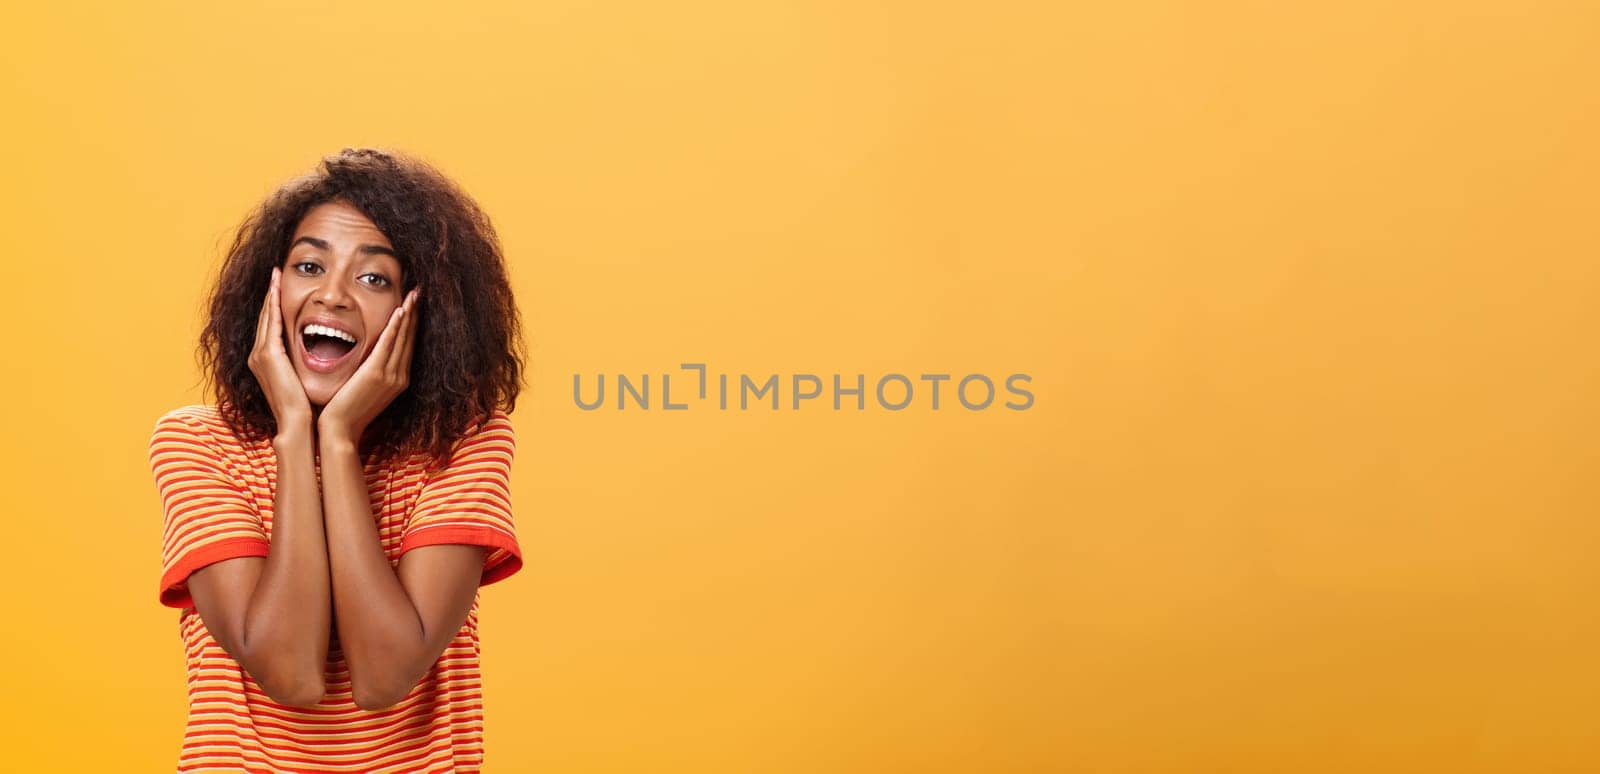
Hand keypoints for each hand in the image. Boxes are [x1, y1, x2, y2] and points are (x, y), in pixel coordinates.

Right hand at [248, 267, 313, 434]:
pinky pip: (271, 323)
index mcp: (268, 360)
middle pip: (265, 316)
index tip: (280, 285)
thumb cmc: (307, 406)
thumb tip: (324, 351)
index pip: (271, 325)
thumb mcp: (304, 377)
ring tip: (276, 273)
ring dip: (272, 293)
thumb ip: (305, 362)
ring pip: (266, 316)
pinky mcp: (268, 356)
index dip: (275, 304)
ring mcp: (260, 355)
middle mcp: (259, 355)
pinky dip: (274, 304)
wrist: (299, 424)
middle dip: (270, 294)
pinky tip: (278, 288)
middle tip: (276, 271)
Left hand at [317, 287, 420, 444]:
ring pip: (402, 338)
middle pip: (410, 338)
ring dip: (408, 314)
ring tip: (413, 295)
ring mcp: (390, 376)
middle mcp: (399, 377)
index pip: (407, 345)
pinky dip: (395, 328)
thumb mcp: (365, 388)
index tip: (413, 304)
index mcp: (398, 380)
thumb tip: (369, 356)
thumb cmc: (346, 410)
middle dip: (415, 314)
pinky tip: (399, 312)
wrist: (339, 430)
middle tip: (418, 292)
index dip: (412, 323)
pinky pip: (388, 345)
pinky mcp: (376, 374)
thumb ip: (371, 371)